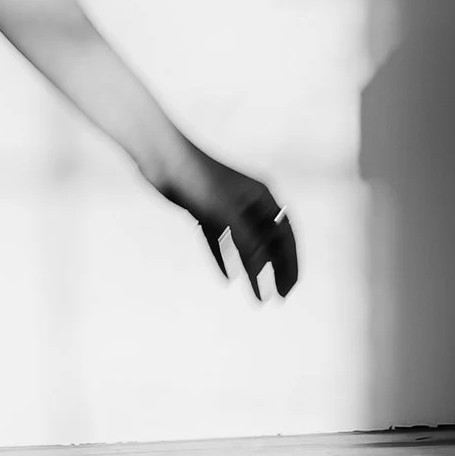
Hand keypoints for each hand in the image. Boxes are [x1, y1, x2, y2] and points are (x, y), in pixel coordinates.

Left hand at [158, 151, 299, 297]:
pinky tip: (227, 277)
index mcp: (263, 197)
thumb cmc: (199, 180)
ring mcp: (226, 207)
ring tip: (256, 296)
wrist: (164, 159)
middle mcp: (249, 202)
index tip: (289, 289)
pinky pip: (221, 240)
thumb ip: (247, 243)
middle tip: (279, 297)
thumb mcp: (227, 216)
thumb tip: (264, 270)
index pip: (286, 235)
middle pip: (269, 241)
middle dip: (276, 269)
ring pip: (245, 244)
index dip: (291, 263)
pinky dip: (225, 258)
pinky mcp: (205, 211)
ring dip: (252, 269)